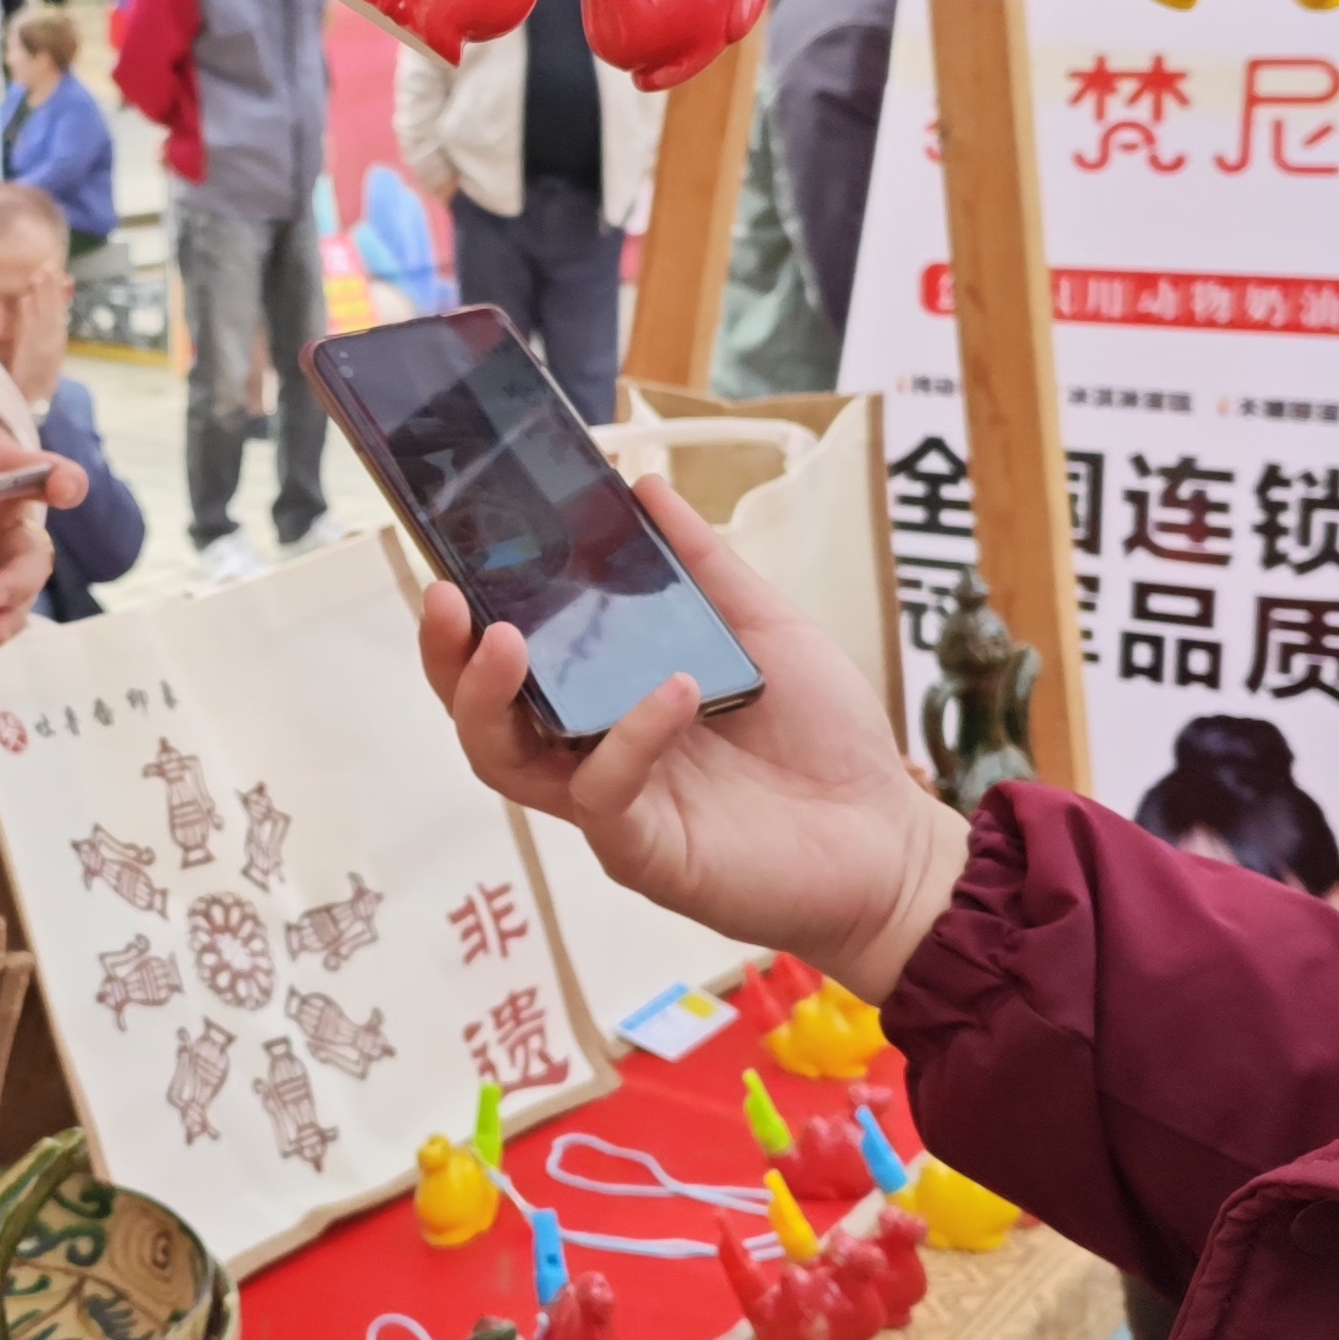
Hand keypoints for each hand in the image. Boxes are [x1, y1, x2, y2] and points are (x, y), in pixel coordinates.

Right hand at [415, 475, 971, 997]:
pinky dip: (630, 735)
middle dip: (450, 660)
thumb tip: (643, 487)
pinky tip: (671, 687)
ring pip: (507, 763)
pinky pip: (605, 792)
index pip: (511, 664)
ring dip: (492, 699)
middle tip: (448, 598)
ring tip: (507, 638)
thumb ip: (701, 567)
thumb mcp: (761, 629)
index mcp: (607, 703)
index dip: (469, 619)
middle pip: (482, 717)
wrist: (890, 838)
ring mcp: (612, 808)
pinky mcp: (645, 851)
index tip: (455, 558)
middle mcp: (591, 757)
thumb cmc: (824, 741)